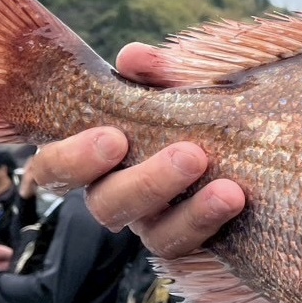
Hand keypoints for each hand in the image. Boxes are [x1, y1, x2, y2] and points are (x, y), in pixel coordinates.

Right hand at [23, 43, 244, 258]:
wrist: (247, 141)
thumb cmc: (194, 104)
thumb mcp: (177, 82)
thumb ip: (154, 72)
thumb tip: (134, 58)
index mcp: (95, 156)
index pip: (54, 169)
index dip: (72, 159)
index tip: (113, 137)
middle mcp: (117, 195)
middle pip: (106, 205)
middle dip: (146, 182)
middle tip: (189, 155)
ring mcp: (153, 223)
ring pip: (155, 233)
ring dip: (191, 211)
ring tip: (228, 189)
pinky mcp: (189, 241)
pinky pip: (191, 244)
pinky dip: (212, 222)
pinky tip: (236, 199)